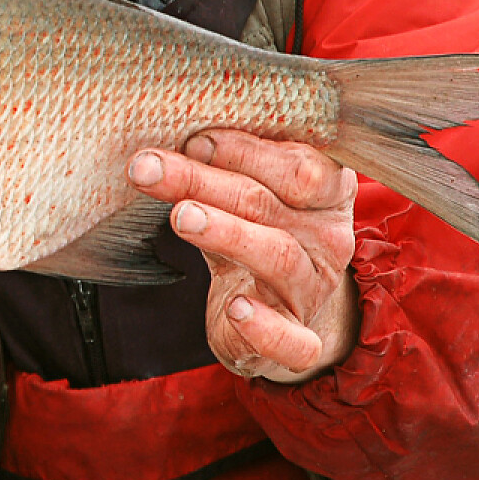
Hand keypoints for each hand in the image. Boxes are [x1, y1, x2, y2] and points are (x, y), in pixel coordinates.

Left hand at [128, 129, 359, 382]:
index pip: (301, 165)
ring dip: (227, 233)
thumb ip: (218, 167)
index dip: (246, 151)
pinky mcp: (298, 342)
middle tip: (151, 168)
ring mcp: (314, 291)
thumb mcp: (242, 195)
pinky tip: (237, 309)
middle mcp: (328, 238)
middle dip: (206, 182)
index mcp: (326, 193)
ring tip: (181, 216)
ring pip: (277, 257)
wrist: (280, 311)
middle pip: (269, 204)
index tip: (194, 140)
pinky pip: (292, 341)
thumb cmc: (258, 233)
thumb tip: (170, 137)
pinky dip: (266, 327)